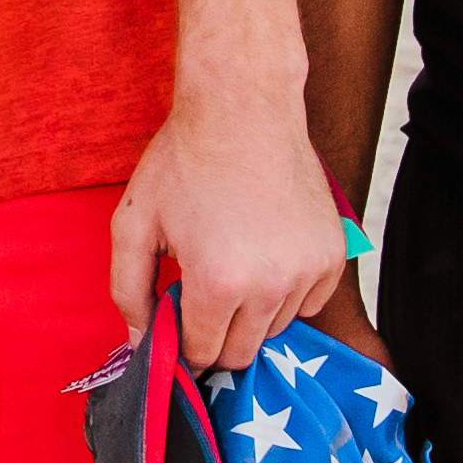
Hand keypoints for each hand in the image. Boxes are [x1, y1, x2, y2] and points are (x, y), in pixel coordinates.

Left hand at [111, 79, 371, 371]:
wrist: (243, 108)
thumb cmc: (184, 162)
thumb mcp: (133, 224)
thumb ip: (128, 292)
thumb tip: (140, 342)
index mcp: (217, 284)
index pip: (202, 354)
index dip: (183, 343)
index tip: (177, 319)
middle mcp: (271, 287)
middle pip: (241, 352)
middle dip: (215, 335)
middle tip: (201, 295)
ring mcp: (308, 271)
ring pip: (276, 328)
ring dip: (252, 313)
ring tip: (233, 261)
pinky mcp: (333, 256)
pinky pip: (310, 302)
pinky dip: (287, 292)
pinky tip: (265, 254)